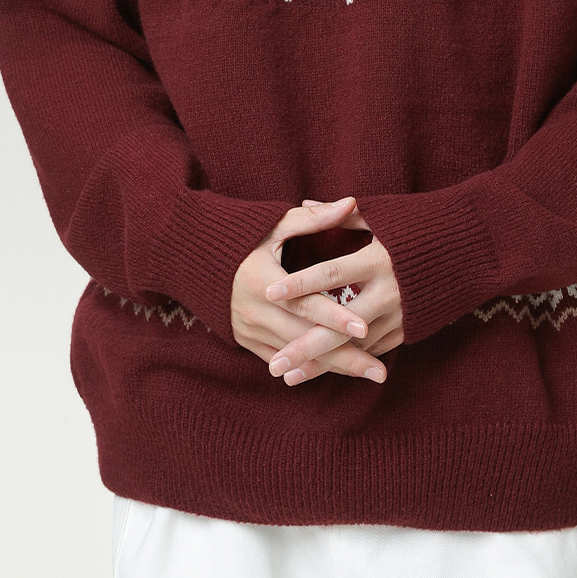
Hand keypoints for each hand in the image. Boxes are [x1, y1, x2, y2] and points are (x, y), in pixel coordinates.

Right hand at [231, 196, 389, 383]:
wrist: (196, 258)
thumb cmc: (242, 235)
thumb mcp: (276, 223)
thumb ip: (315, 218)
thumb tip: (352, 203)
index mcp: (262, 280)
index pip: (304, 303)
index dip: (334, 316)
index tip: (365, 327)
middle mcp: (255, 311)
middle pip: (305, 339)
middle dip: (345, 356)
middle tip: (380, 372)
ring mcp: (249, 330)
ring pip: (296, 356)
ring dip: (334, 367)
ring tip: (370, 374)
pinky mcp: (247, 341)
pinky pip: (281, 360)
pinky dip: (310, 368)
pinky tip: (339, 373)